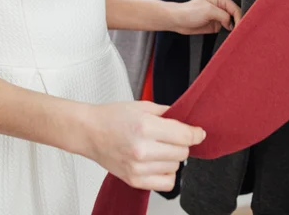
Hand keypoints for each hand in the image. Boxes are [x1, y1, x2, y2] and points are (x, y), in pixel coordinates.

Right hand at [84, 100, 205, 191]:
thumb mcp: (141, 106)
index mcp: (145, 126)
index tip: (198, 133)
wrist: (89, 132)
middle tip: (170, 136)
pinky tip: (158, 163)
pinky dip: (167, 173)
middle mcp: (143, 149)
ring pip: (176, 167)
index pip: (184, 135)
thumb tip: (188, 122)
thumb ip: (167, 113)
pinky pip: (167, 183)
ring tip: (158, 147)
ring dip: (172, 157)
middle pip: (183, 152)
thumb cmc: (112, 117)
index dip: (196, 133)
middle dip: (181, 142)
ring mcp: (139, 168)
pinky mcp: (135, 180)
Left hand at [167, 0, 241, 34]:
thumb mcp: (208, 11)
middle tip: (239, 34)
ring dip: (235, 30)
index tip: (239, 29)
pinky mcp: (217, 26)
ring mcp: (220, 17)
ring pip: (233, 24)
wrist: (178, 20)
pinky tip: (231, 38)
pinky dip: (230, 34)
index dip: (239, 19)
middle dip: (238, 25)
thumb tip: (232, 24)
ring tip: (237, 37)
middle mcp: (222, 7)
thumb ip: (223, 15)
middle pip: (236, 16)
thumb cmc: (190, 12)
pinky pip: (227, 30)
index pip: (236, 9)